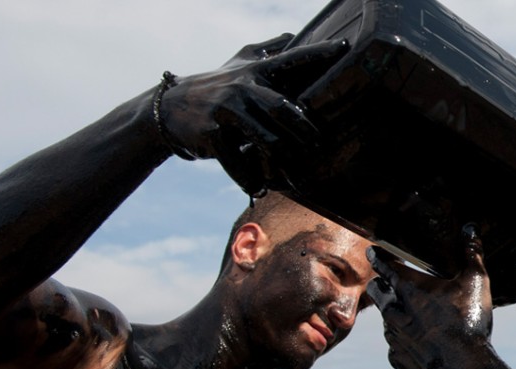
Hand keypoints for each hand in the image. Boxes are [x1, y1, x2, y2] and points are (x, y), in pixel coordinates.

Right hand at [156, 34, 349, 196]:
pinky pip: (236, 161)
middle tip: (320, 146)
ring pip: (265, 139)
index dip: (318, 53)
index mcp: (254, 71)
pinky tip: (260, 187)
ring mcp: (225, 110)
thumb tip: (292, 34)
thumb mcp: (239, 63)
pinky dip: (250, 178)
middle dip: (306, 129)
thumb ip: (266, 50)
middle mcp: (242, 87)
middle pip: (283, 108)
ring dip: (285, 162)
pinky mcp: (211, 133)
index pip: (291, 59)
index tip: (346, 47)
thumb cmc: (215, 85)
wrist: (169, 109)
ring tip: (299, 178)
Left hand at [367, 225, 492, 368]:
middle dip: (379, 284)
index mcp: (409, 288)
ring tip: (411, 316)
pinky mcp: (397, 359)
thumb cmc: (468, 322)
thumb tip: (470, 229)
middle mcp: (394, 310)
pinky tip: (419, 343)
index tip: (373, 251)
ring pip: (385, 319)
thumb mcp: (476, 281)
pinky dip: (404, 343)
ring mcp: (394, 337)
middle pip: (375, 291)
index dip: (377, 256)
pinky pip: (395, 347)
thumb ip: (472, 252)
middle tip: (386, 283)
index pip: (383, 265)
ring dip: (393, 315)